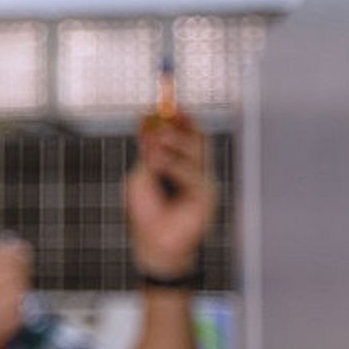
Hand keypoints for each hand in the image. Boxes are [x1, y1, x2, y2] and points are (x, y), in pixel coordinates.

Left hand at [126, 124, 216, 276]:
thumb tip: (146, 124)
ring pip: (195, 154)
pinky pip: (192, 175)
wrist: (155, 245)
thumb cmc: (147, 214)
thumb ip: (148, 154)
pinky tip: (158, 160)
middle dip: (183, 123)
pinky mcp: (206, 197)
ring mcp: (204, 182)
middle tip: (167, 112)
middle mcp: (197, 170)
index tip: (168, 102)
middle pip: (197, 139)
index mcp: (182, 164)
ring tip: (156, 138)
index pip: (187, 134)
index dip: (180, 118)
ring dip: (175, 143)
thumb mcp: (141, 177)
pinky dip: (173, 166)